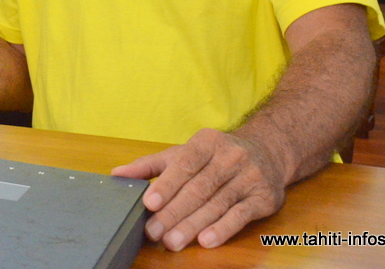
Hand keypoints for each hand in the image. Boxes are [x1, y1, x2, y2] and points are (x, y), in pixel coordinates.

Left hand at [111, 128, 286, 250]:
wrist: (268, 152)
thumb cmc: (215, 156)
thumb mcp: (183, 153)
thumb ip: (151, 165)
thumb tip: (116, 174)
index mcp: (206, 142)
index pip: (184, 164)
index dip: (167, 185)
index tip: (149, 203)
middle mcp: (230, 156)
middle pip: (198, 188)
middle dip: (174, 212)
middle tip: (154, 232)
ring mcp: (249, 176)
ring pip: (216, 204)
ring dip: (193, 226)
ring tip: (172, 241)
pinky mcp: (264, 198)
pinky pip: (240, 215)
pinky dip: (222, 229)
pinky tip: (205, 241)